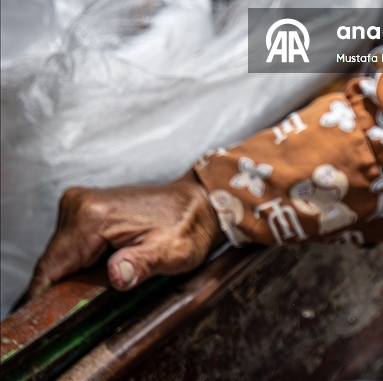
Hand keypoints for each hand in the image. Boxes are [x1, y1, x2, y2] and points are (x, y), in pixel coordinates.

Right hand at [26, 171, 222, 299]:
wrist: (198, 202)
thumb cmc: (187, 226)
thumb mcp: (171, 253)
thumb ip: (141, 264)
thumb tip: (117, 275)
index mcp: (94, 216)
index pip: (50, 267)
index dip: (46, 298)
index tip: (55, 319)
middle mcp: (80, 204)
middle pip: (52, 263)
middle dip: (66, 287)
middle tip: (101, 293)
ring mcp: (80, 204)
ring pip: (58, 256)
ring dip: (74, 275)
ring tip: (110, 275)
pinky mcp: (85, 209)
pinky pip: (68, 247)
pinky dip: (80, 263)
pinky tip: (105, 265)